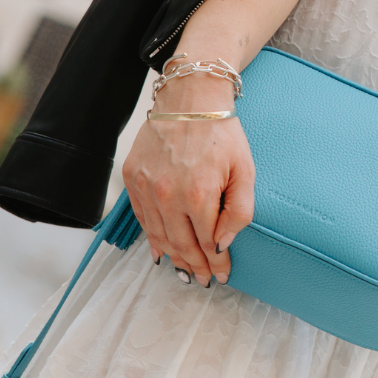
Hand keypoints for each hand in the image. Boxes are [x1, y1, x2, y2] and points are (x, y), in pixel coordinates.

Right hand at [122, 75, 254, 286]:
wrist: (190, 97)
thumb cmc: (222, 132)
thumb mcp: (245, 169)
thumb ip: (239, 211)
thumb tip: (222, 244)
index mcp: (198, 194)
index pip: (206, 243)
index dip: (216, 263)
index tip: (222, 275)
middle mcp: (167, 195)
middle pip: (181, 245)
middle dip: (195, 267)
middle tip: (204, 281)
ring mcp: (146, 187)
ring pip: (159, 236)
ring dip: (173, 257)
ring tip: (186, 272)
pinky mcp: (132, 177)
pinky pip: (142, 218)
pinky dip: (152, 237)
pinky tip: (161, 251)